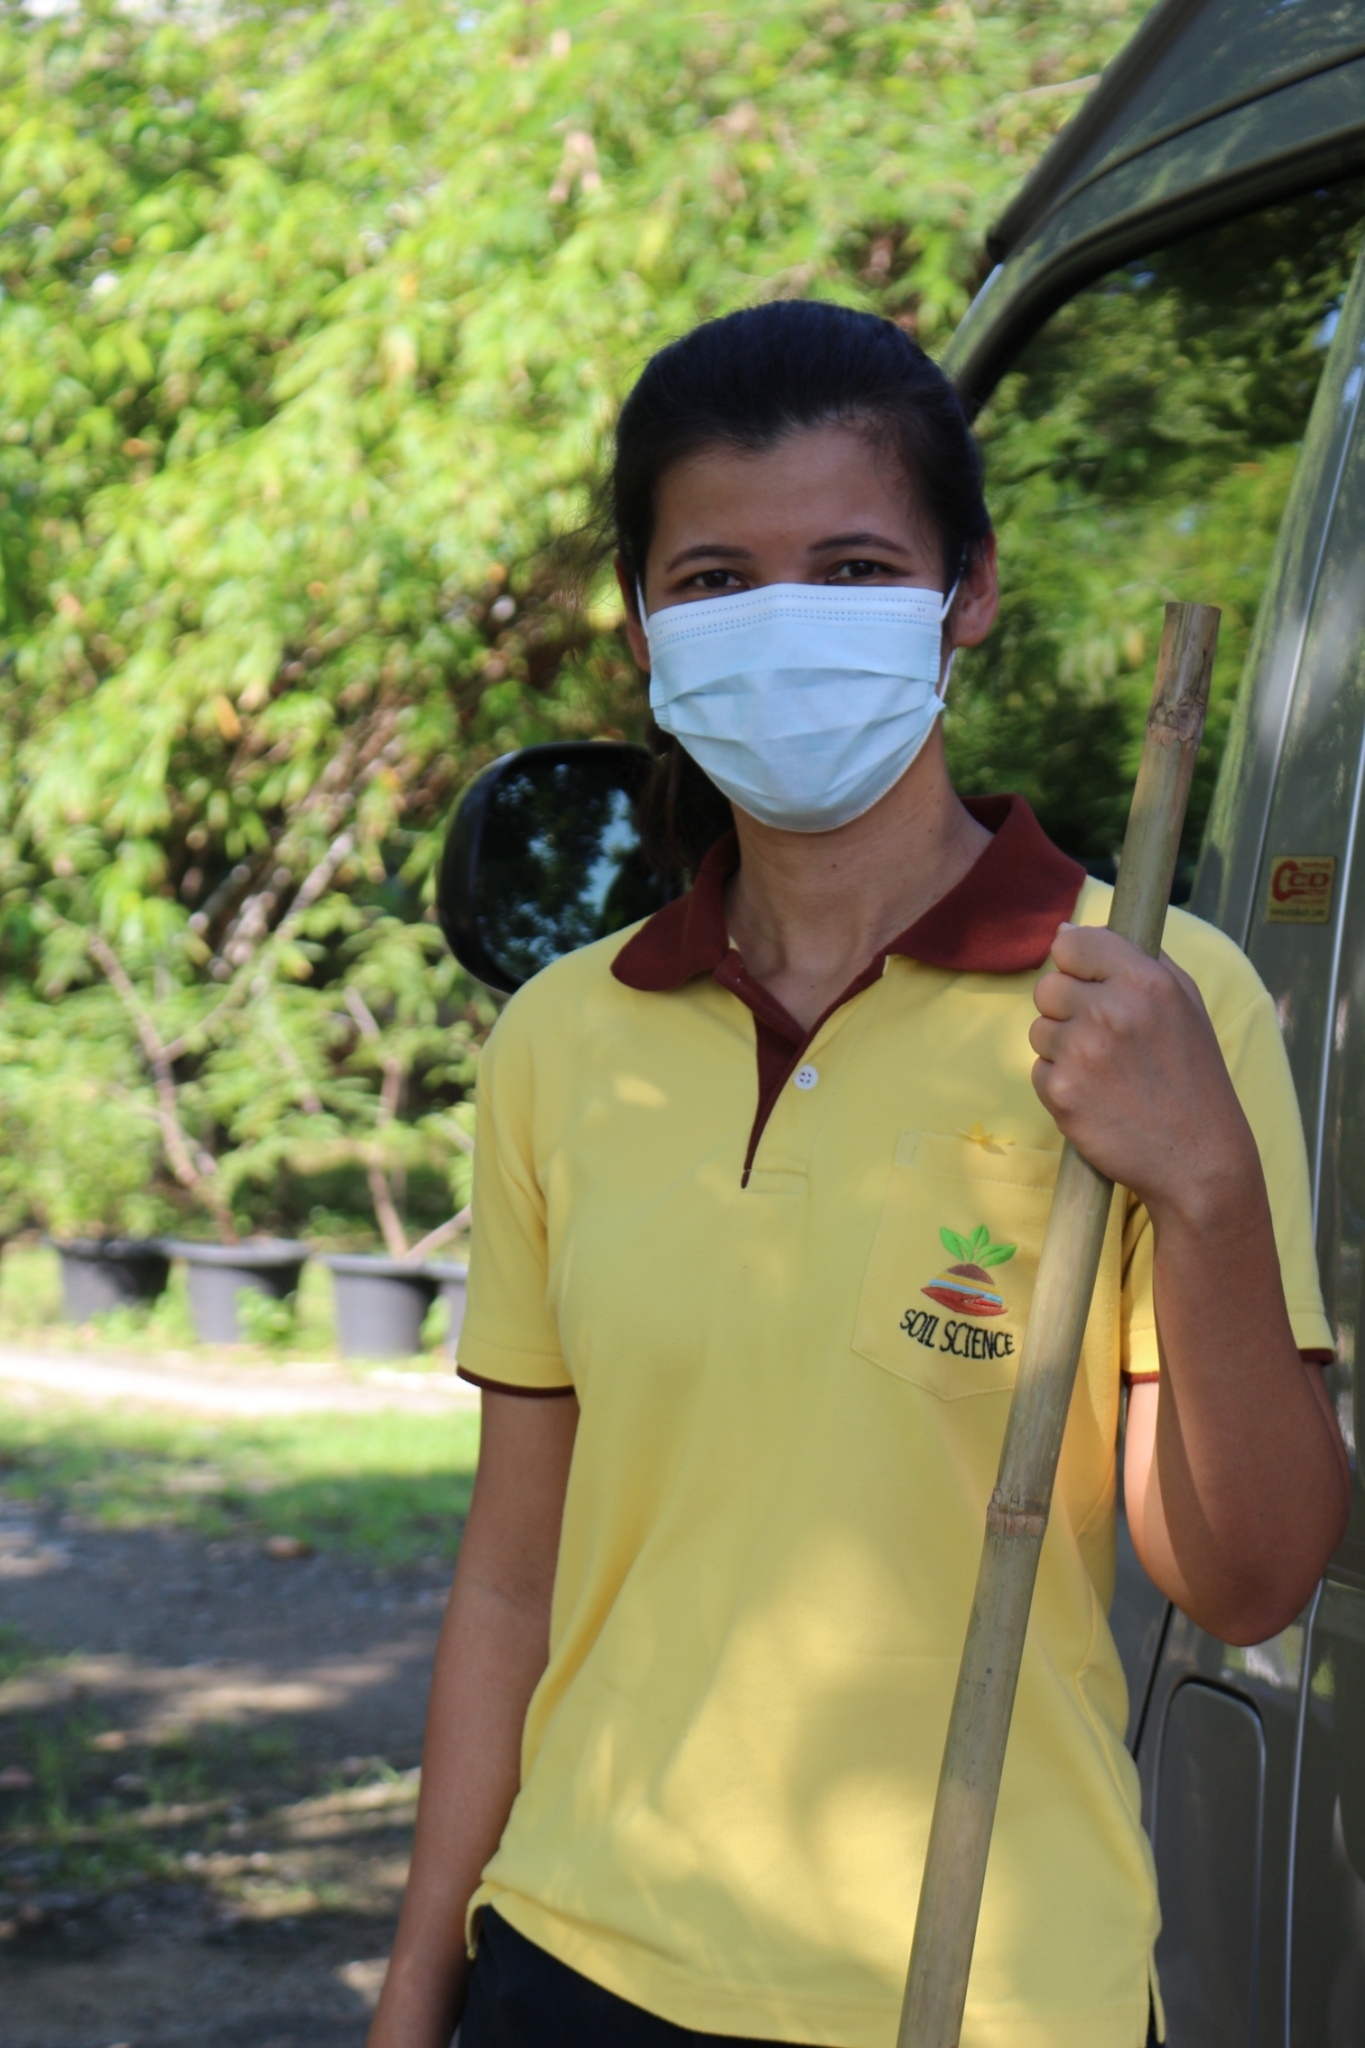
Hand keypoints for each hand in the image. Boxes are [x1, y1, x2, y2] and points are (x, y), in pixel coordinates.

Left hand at [1029, 923, 1257, 1225]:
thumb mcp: (1186, 1004)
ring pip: (1039, 1029)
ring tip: (1105, 1072)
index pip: (1072, 943)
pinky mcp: (1061, 1092)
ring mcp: (1082, 1052)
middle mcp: (1111, 1010)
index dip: (1076, 963)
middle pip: (1047, 985)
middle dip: (1066, 1008)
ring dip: (1062, 1047)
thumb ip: (1137, 959)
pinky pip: (1038, 1070)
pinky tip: (1096, 1098)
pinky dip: (1060, 1084)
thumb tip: (1070, 930)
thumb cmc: (1194, 1078)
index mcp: (1146, 980)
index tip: (1088, 981)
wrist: (1198, 1158)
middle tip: (1102, 1038)